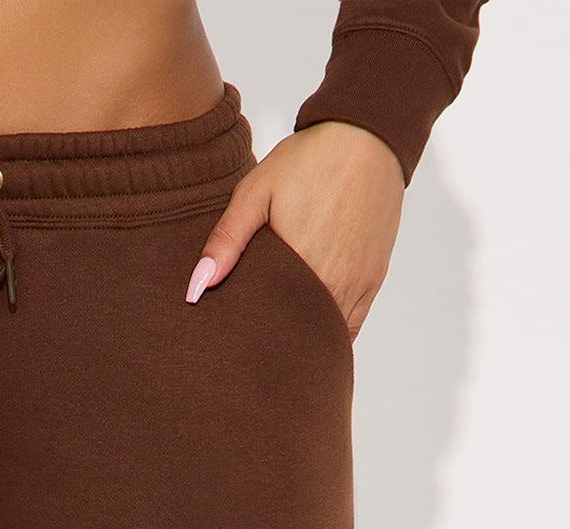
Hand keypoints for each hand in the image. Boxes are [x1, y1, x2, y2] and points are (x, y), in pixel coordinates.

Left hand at [186, 122, 404, 338]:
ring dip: (303, 342)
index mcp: (298, 268)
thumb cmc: (308, 161)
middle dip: (275, 347)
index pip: (269, 327)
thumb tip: (196, 287)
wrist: (367, 136)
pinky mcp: (372, 280)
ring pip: (326, 335)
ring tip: (277, 348)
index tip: (234, 347)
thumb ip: (226, 240)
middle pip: (298, 337)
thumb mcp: (256, 192)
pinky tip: (310, 335)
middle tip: (251, 352)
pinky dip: (330, 334)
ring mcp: (356, 285)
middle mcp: (331, 284)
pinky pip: (351, 326)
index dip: (251, 342)